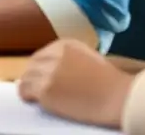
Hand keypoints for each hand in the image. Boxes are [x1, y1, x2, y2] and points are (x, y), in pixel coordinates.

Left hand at [17, 40, 133, 129]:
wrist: (118, 97)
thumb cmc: (112, 83)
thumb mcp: (90, 60)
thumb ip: (73, 60)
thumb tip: (61, 71)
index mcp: (66, 45)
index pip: (43, 53)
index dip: (40, 66)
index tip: (41, 75)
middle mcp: (55, 55)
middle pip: (33, 63)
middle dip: (33, 75)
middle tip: (34, 86)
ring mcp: (48, 72)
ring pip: (26, 77)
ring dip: (29, 86)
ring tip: (32, 95)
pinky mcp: (45, 90)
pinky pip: (26, 91)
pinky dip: (27, 96)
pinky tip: (31, 100)